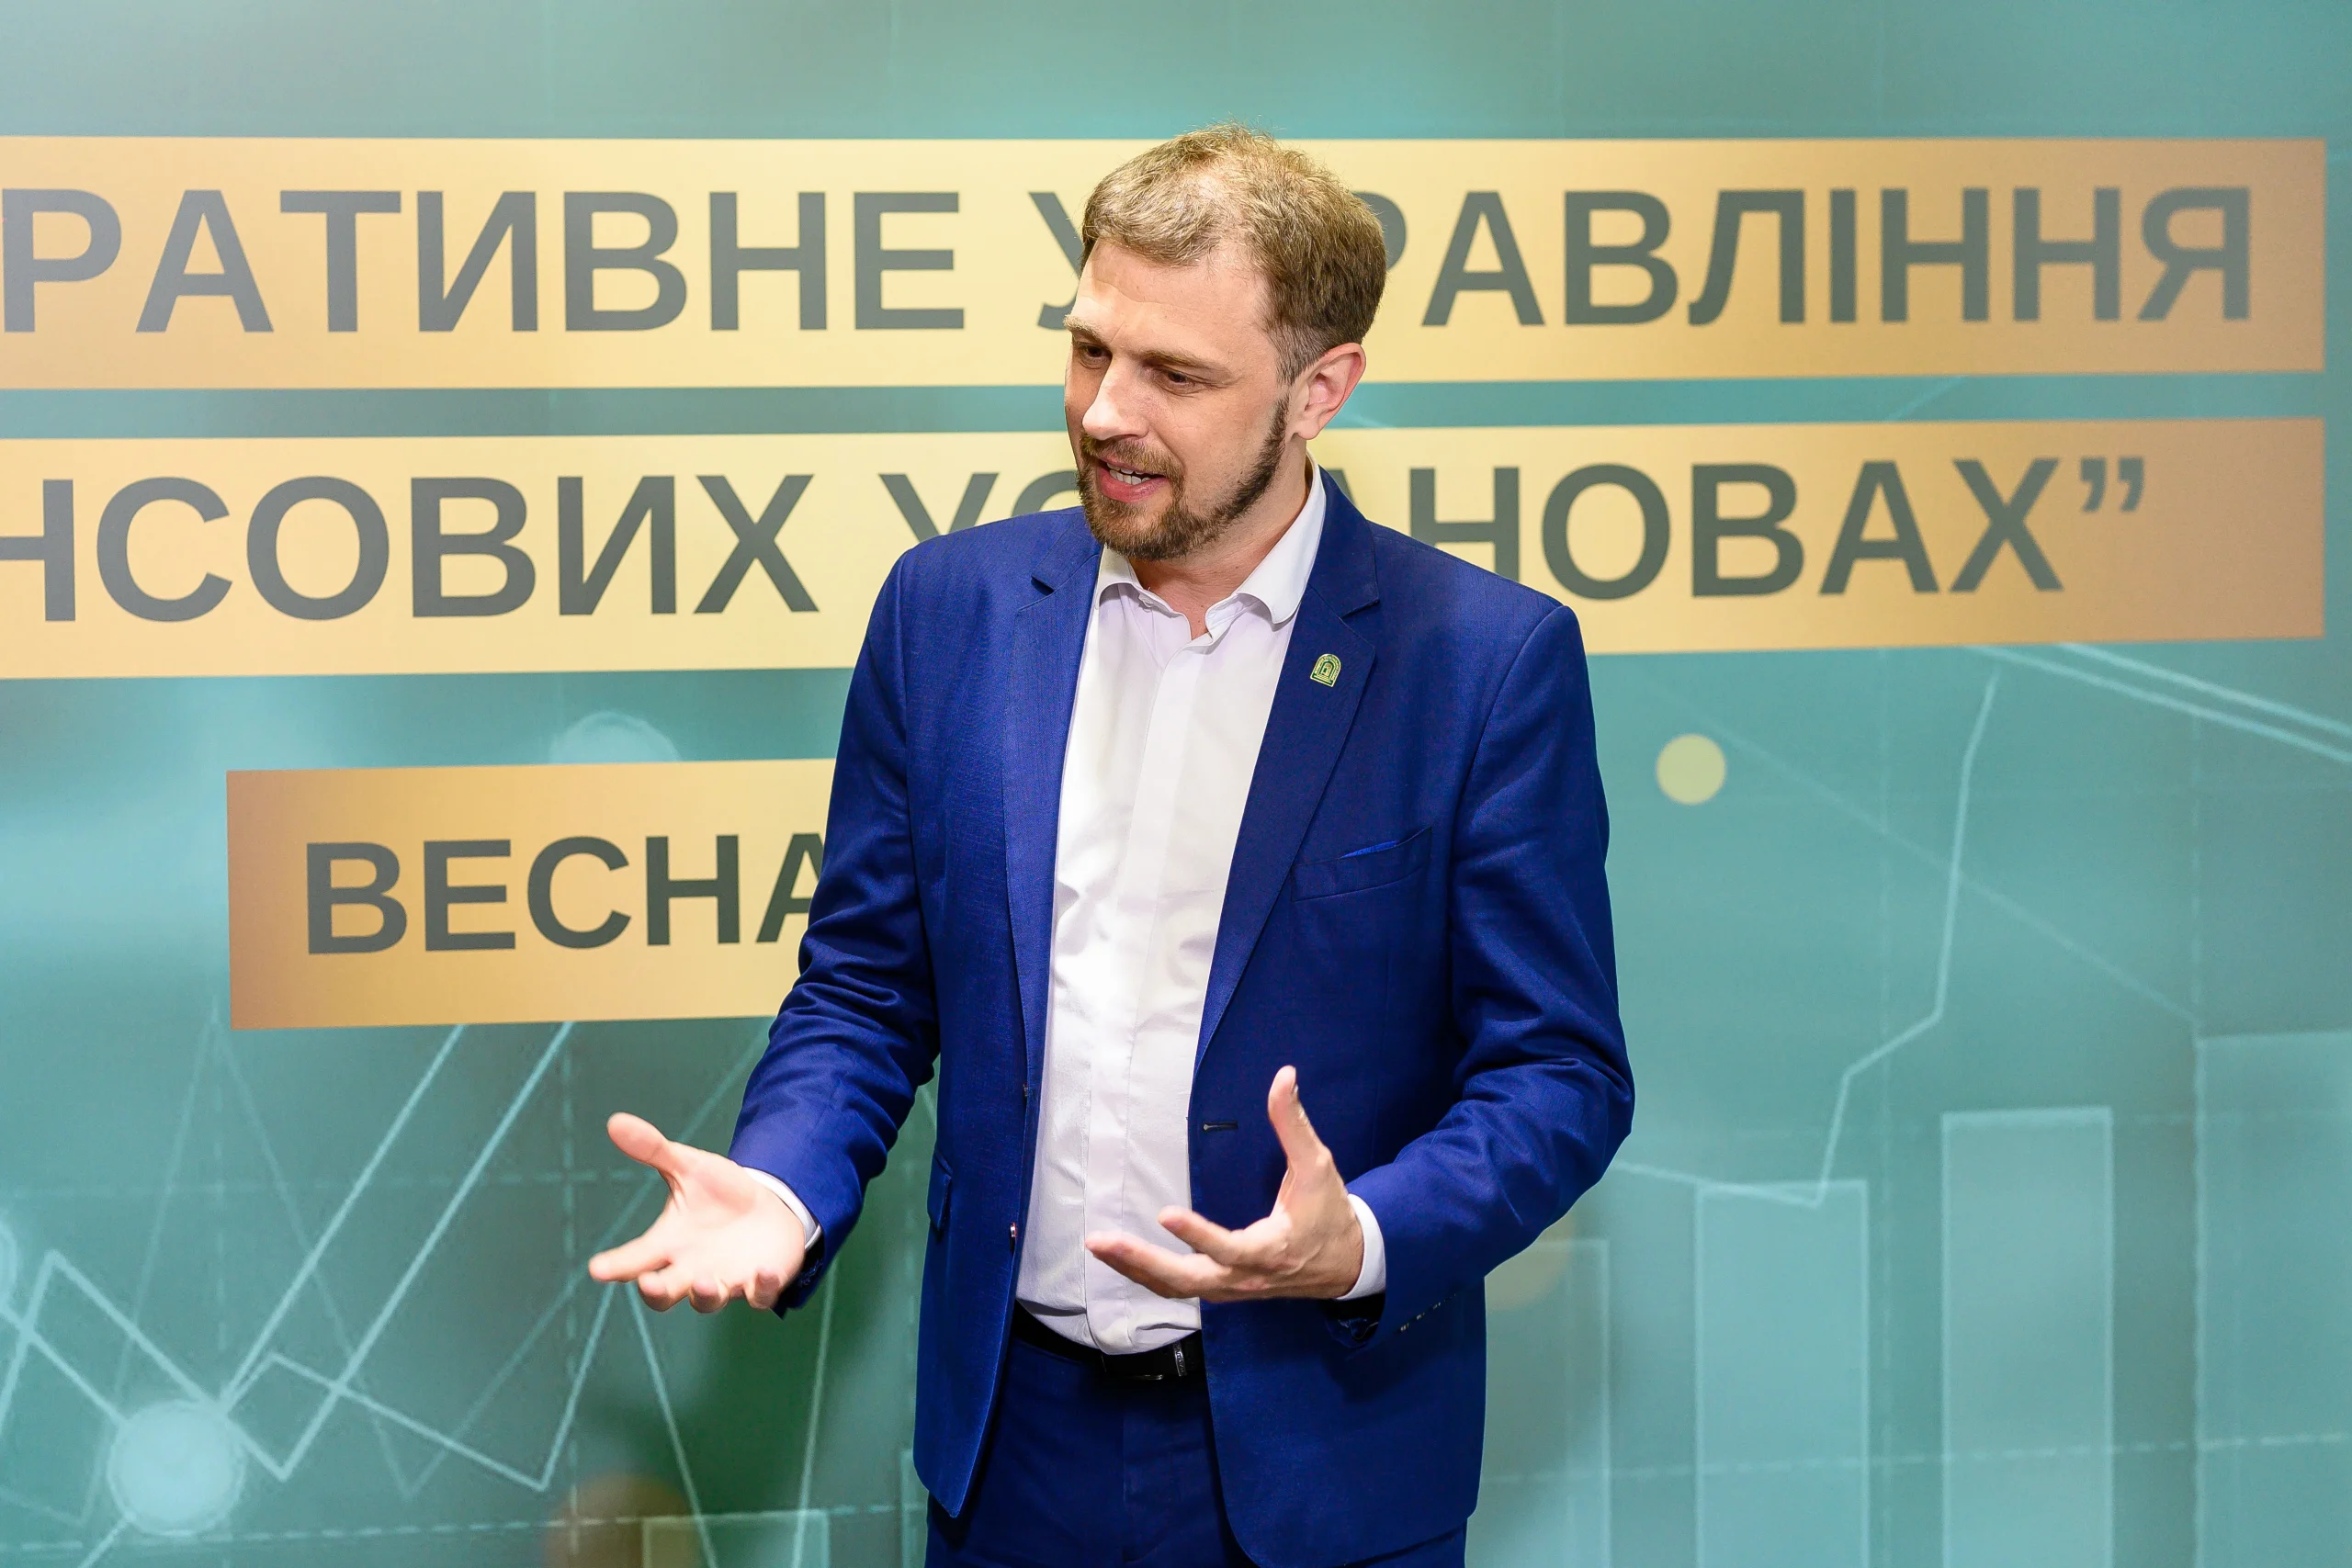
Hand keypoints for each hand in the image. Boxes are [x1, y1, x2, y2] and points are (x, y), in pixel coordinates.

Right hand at [586, 1113, 805, 1311]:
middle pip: (664, 1294)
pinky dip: (762, 1288)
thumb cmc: (721, 1193)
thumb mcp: (690, 1167)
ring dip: (706, 1295)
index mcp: (669, 1243)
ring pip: (709, 1302)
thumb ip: (655, 1150)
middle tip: (649, 1283)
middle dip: (656, 1292)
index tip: (597, 1268)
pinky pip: (760, 1295)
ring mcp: (726, 1282)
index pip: (635, 1259)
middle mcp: (691, 1270)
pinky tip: (765, 1271)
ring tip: (706, 1281)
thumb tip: (615, 1121)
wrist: (769, 1206)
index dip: (615, 1265)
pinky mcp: (759, 1285)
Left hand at [1085, 1066, 1363, 1301]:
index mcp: (1270, 1249)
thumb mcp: (1318, 1166)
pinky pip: (1178, 1289)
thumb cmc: (1329, 1213)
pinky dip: (1146, 1276)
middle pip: (1186, 1280)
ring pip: (1176, 1287)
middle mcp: (1244, 1277)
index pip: (1228, 1248)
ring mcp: (1231, 1289)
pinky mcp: (1223, 1289)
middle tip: (1101, 1240)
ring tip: (1098, 1245)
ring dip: (1135, 1267)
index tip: (1165, 1214)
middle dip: (1141, 1260)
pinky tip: (1120, 1259)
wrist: (1346, 1265)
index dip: (1197, 1235)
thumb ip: (1295, 1123)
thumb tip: (1284, 1075)